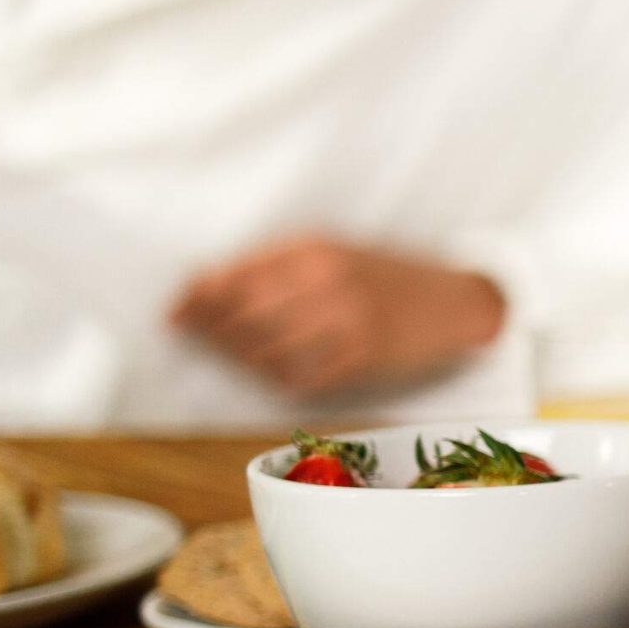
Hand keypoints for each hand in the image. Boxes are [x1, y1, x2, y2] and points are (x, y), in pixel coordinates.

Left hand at [169, 235, 504, 396]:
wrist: (453, 301)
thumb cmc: (386, 275)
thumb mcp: (334, 251)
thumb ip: (277, 265)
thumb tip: (209, 285)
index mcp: (315, 251)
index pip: (237, 276)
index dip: (198, 297)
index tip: (175, 310)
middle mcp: (328, 285)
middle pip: (243, 315)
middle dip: (209, 328)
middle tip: (188, 334)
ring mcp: (346, 326)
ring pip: (266, 350)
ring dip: (238, 357)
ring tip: (227, 354)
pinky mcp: (362, 361)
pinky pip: (300, 376)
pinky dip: (275, 376)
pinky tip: (268, 369)